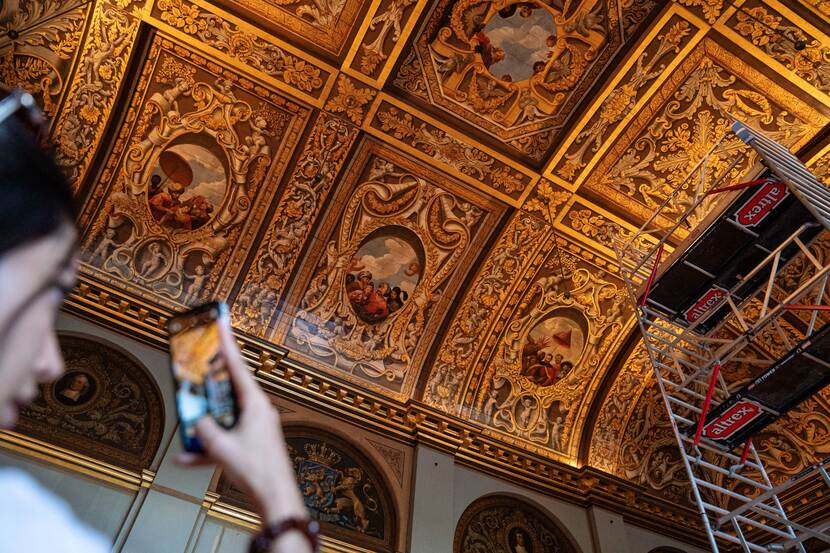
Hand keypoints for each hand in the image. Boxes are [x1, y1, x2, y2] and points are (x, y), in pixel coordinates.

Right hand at [176, 321, 306, 524]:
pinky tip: (187, 458)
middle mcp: (257, 411)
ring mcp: (255, 426)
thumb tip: (197, 421)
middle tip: (195, 368)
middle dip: (208, 383)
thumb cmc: (257, 471)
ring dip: (204, 421)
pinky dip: (208, 446)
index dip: (227, 344)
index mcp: (255, 404)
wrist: (275, 498)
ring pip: (224, 415)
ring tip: (187, 423)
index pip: (238, 366)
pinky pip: (225, 437)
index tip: (221, 324)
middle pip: (228, 389)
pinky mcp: (251, 442)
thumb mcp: (221, 448)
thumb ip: (204, 430)